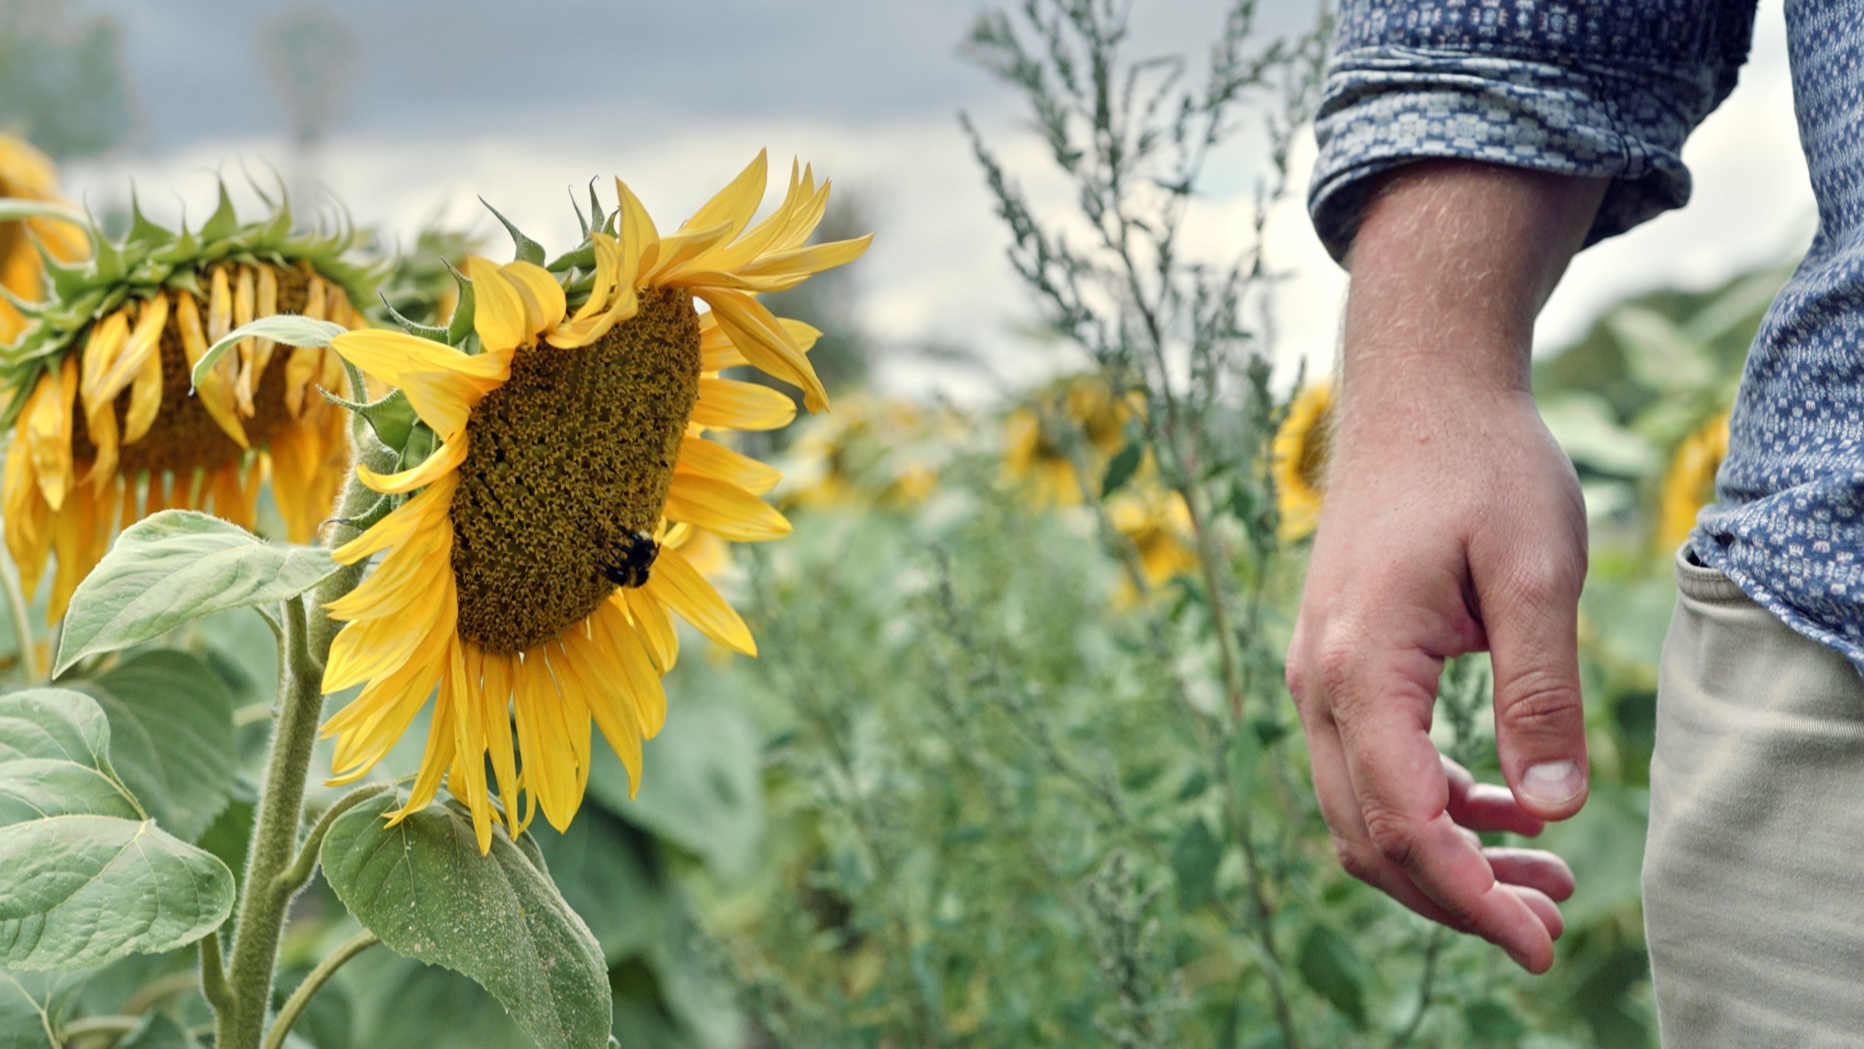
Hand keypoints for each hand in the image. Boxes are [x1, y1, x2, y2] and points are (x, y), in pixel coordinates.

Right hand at [1286, 381, 1589, 973]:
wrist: (1417, 388)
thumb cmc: (1480, 464)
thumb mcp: (1537, 572)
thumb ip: (1540, 693)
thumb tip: (1552, 808)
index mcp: (1361, 665)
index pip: (1404, 821)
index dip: (1469, 897)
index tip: (1538, 943)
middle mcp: (1318, 681)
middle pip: (1368, 835)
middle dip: (1456, 897)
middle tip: (1550, 925)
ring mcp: (1316, 673)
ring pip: (1359, 809)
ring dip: (1440, 858)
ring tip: (1541, 876)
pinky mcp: (1334, 663)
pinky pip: (1362, 765)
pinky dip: (1424, 807)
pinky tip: (1497, 804)